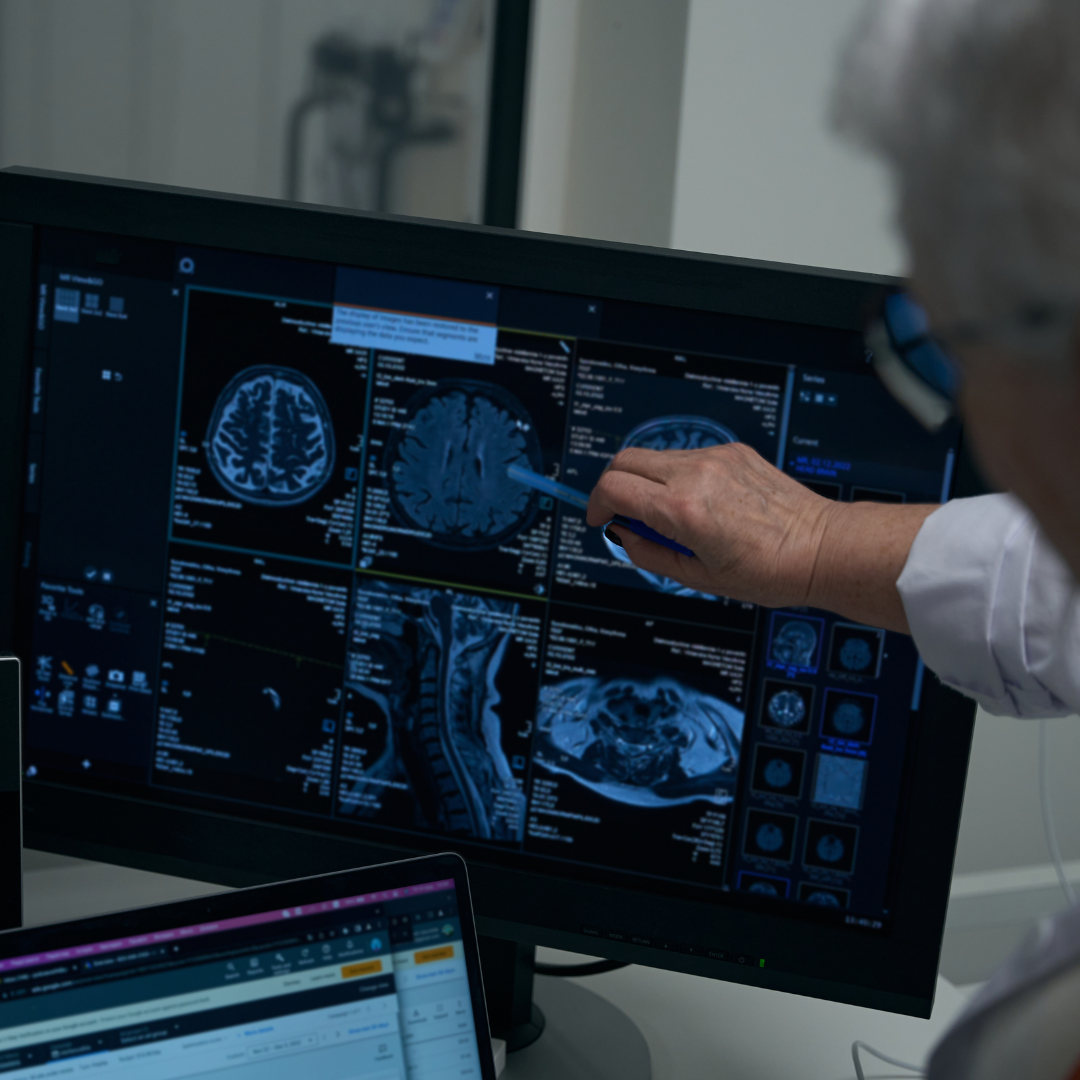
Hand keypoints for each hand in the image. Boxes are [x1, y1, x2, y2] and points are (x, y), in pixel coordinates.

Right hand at [586, 442, 936, 631]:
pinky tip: (701, 503)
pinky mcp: (734, 451)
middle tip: (622, 513)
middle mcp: (695, 474)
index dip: (596, 504)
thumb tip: (622, 536)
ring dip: (648, 480)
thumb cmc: (768, 571)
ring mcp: (716, 458)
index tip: (599, 518)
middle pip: (625, 460)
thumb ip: (649, 554)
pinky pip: (688, 456)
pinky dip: (678, 476)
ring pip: (656, 456)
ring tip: (670, 515)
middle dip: (613, 485)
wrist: (821, 548)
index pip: (613, 488)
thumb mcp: (698, 577)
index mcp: (682, 510)